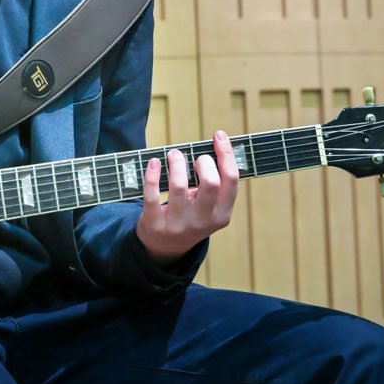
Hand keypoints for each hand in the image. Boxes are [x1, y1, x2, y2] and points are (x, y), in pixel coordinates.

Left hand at [135, 131, 238, 264]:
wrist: (165, 247)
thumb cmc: (190, 215)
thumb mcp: (209, 207)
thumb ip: (215, 184)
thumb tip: (218, 143)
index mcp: (221, 215)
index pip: (231, 181)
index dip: (226, 154)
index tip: (219, 136)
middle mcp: (202, 222)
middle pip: (211, 183)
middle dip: (204, 162)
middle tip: (195, 157)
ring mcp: (178, 224)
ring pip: (179, 186)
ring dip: (176, 163)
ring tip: (173, 154)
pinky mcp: (155, 223)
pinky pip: (152, 196)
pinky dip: (152, 175)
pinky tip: (153, 162)